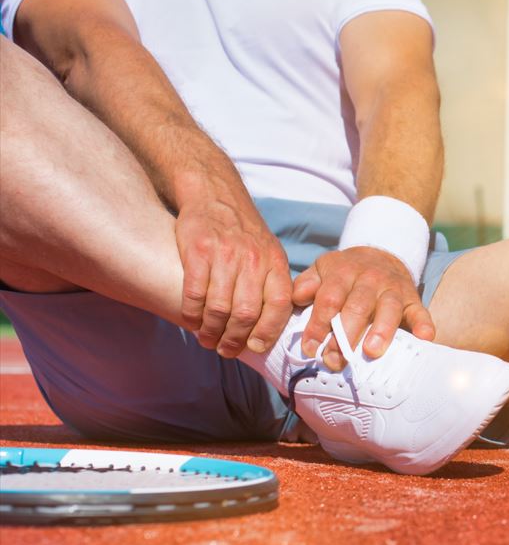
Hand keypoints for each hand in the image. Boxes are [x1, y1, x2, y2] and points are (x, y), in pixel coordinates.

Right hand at [175, 197, 293, 356]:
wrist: (216, 195)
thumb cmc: (244, 232)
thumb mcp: (270, 252)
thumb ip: (273, 283)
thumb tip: (272, 325)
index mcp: (275, 262)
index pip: (280, 305)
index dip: (268, 331)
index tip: (255, 347)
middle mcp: (254, 259)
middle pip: (246, 313)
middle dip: (234, 338)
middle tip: (225, 349)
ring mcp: (225, 255)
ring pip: (219, 308)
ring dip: (212, 331)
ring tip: (207, 339)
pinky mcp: (198, 251)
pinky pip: (195, 293)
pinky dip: (192, 314)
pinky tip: (192, 321)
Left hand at [292, 247, 434, 370]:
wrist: (382, 253)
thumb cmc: (346, 272)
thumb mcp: (323, 269)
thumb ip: (306, 284)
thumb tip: (296, 298)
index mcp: (343, 272)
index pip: (329, 299)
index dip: (318, 324)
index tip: (310, 348)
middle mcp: (370, 279)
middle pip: (357, 307)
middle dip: (345, 336)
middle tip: (335, 360)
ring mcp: (393, 289)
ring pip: (388, 308)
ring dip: (381, 330)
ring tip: (371, 351)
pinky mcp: (412, 299)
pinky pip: (420, 311)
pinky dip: (423, 324)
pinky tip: (424, 338)